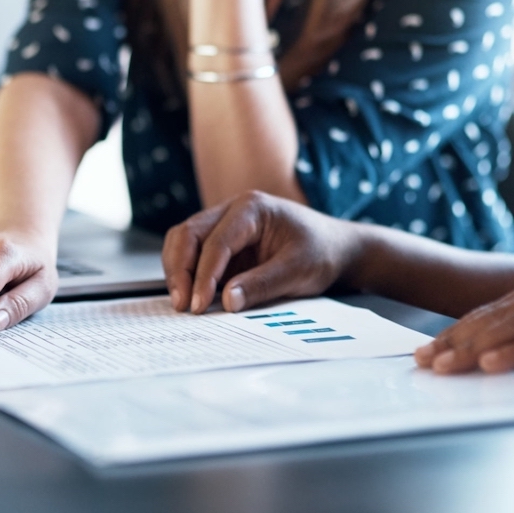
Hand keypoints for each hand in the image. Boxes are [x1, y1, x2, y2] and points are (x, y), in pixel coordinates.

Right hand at [162, 190, 359, 313]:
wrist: (335, 248)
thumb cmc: (321, 252)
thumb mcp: (299, 270)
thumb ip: (262, 284)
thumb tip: (228, 301)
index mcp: (252, 208)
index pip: (216, 241)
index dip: (204, 275)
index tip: (199, 304)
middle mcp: (232, 210)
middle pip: (188, 234)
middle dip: (180, 270)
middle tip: (183, 304)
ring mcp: (224, 225)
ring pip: (183, 241)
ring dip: (178, 271)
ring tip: (183, 302)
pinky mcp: (222, 243)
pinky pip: (192, 254)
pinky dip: (186, 273)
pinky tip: (191, 296)